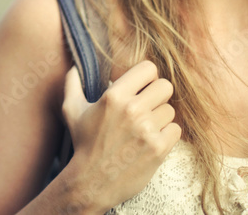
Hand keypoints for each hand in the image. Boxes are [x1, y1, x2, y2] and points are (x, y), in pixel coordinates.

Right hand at [60, 61, 181, 210]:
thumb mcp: (71, 111)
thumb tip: (75, 66)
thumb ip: (72, 83)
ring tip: (146, 127)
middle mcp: (132, 110)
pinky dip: (167, 134)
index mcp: (114, 96)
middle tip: (148, 106)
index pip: (149, 68)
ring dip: (160, 117)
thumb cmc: (83, 144)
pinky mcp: (158, 148)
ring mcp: (147, 130)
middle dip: (157, 95)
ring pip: (170, 110)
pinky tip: (153, 140)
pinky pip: (176, 129)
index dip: (147, 77)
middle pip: (165, 87)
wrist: (92, 182)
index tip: (141, 87)